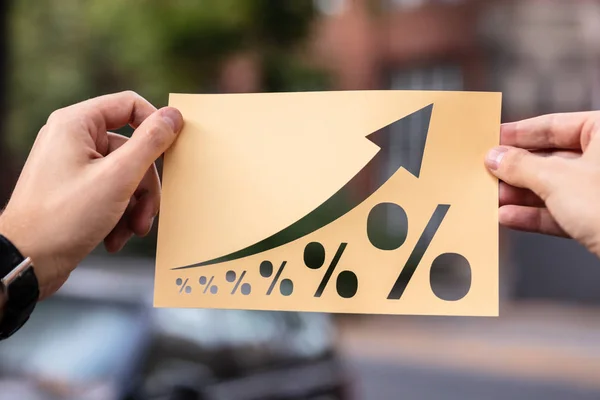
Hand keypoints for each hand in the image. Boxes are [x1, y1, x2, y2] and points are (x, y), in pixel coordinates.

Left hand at [0, 91, 182, 298]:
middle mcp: (72, 139)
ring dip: (134, 206)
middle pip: (132, 150)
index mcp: (76, 124)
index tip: (171, 154)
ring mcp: (72, 166)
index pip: (130, 106)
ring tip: (130, 231)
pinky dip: (119, 215)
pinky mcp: (75, 190)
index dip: (155, 127)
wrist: (26, 262)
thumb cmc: (65, 217)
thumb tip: (174, 115)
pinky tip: (115, 237)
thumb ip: (150, 142)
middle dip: (144, 187)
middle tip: (146, 214)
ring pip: (125, 176)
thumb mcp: (119, 177)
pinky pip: (111, 192)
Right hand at [485, 112, 599, 256]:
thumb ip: (521, 166)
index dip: (519, 133)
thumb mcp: (557, 180)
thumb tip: (496, 157)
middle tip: (487, 172)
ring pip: (556, 187)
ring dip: (521, 194)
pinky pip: (563, 211)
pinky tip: (509, 217)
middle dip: (517, 169)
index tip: (492, 140)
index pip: (555, 125)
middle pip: (552, 158)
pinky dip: (537, 215)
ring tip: (492, 198)